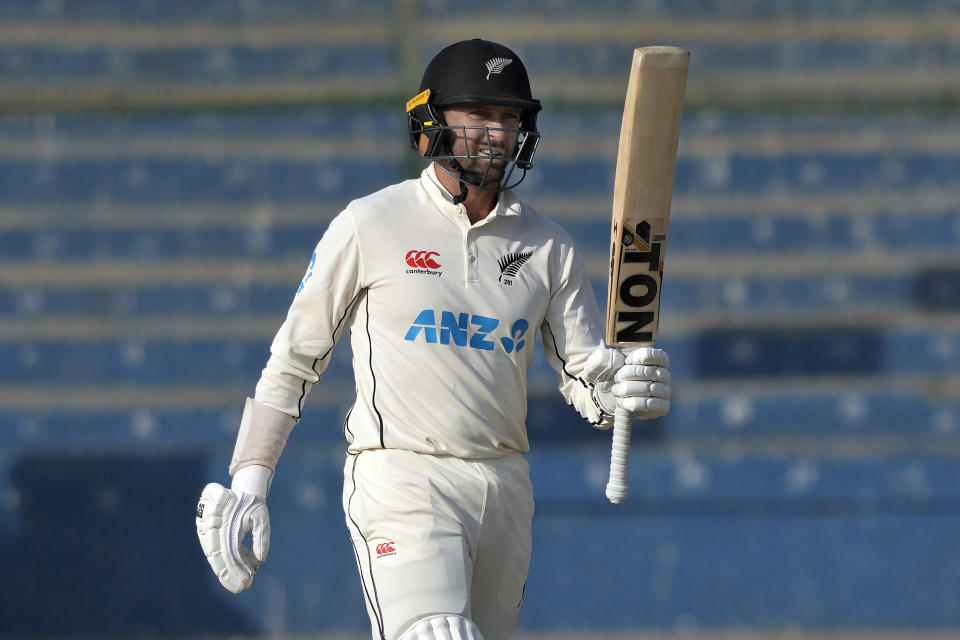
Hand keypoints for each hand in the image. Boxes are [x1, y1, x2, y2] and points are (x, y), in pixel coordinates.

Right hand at [195, 467, 271, 593]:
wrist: (243, 489)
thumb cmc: (252, 503)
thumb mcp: (261, 517)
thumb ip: (262, 536)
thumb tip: (261, 559)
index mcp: (223, 524)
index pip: (227, 554)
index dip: (234, 571)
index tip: (245, 582)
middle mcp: (211, 529)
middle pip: (217, 559)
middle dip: (230, 575)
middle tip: (243, 586)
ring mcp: (207, 531)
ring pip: (215, 557)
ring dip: (228, 570)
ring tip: (244, 580)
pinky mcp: (209, 533)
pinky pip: (217, 550)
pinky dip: (230, 560)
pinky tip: (245, 566)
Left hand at [586, 345, 670, 421]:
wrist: (611, 396)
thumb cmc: (612, 375)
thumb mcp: (603, 363)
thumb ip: (602, 358)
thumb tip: (612, 359)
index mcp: (657, 358)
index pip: (653, 354)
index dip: (637, 357)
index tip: (625, 362)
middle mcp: (664, 374)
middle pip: (648, 372)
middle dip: (627, 375)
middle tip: (616, 378)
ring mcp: (665, 391)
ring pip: (648, 389)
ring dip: (627, 389)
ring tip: (616, 390)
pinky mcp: (663, 407)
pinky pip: (650, 405)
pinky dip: (633, 403)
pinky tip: (623, 401)